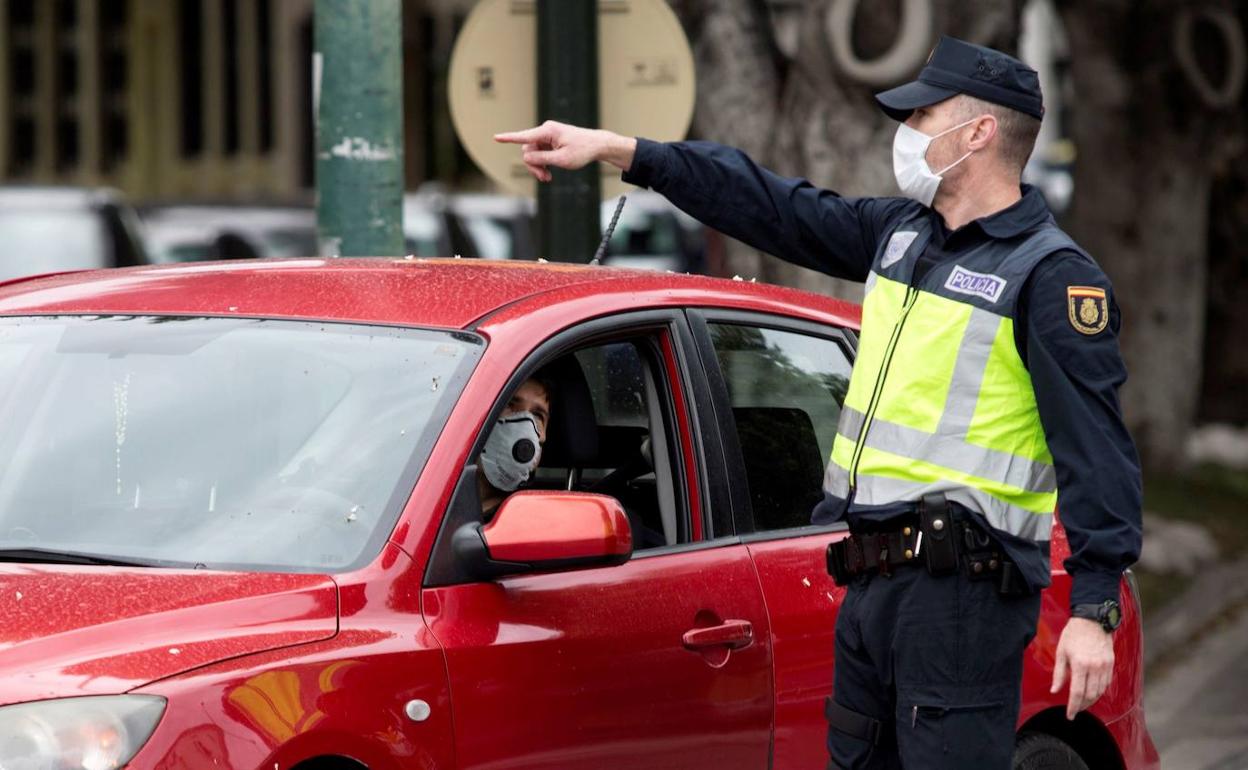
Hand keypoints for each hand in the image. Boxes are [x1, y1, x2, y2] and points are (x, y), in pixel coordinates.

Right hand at [493, 121, 635, 181]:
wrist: (596, 145)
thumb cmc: (582, 150)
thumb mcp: (561, 160)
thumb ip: (542, 159)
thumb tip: (525, 158)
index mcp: (547, 131)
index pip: (524, 136)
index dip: (508, 138)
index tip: (496, 137)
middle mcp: (545, 130)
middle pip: (528, 151)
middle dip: (534, 166)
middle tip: (544, 179)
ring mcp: (547, 135)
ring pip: (533, 154)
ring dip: (538, 167)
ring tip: (548, 178)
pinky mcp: (550, 141)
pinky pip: (540, 153)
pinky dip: (543, 163)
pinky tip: (549, 173)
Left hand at [1050, 616, 1114, 718]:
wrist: (1092, 620)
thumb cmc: (1073, 635)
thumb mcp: (1061, 653)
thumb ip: (1059, 674)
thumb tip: (1054, 691)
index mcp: (1080, 664)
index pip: (1077, 692)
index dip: (1073, 706)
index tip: (1070, 715)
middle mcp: (1095, 667)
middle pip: (1090, 695)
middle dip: (1082, 705)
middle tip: (1075, 709)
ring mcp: (1105, 666)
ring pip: (1100, 691)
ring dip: (1091, 700)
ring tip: (1083, 703)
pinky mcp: (1111, 664)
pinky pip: (1107, 683)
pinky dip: (1100, 691)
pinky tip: (1093, 692)